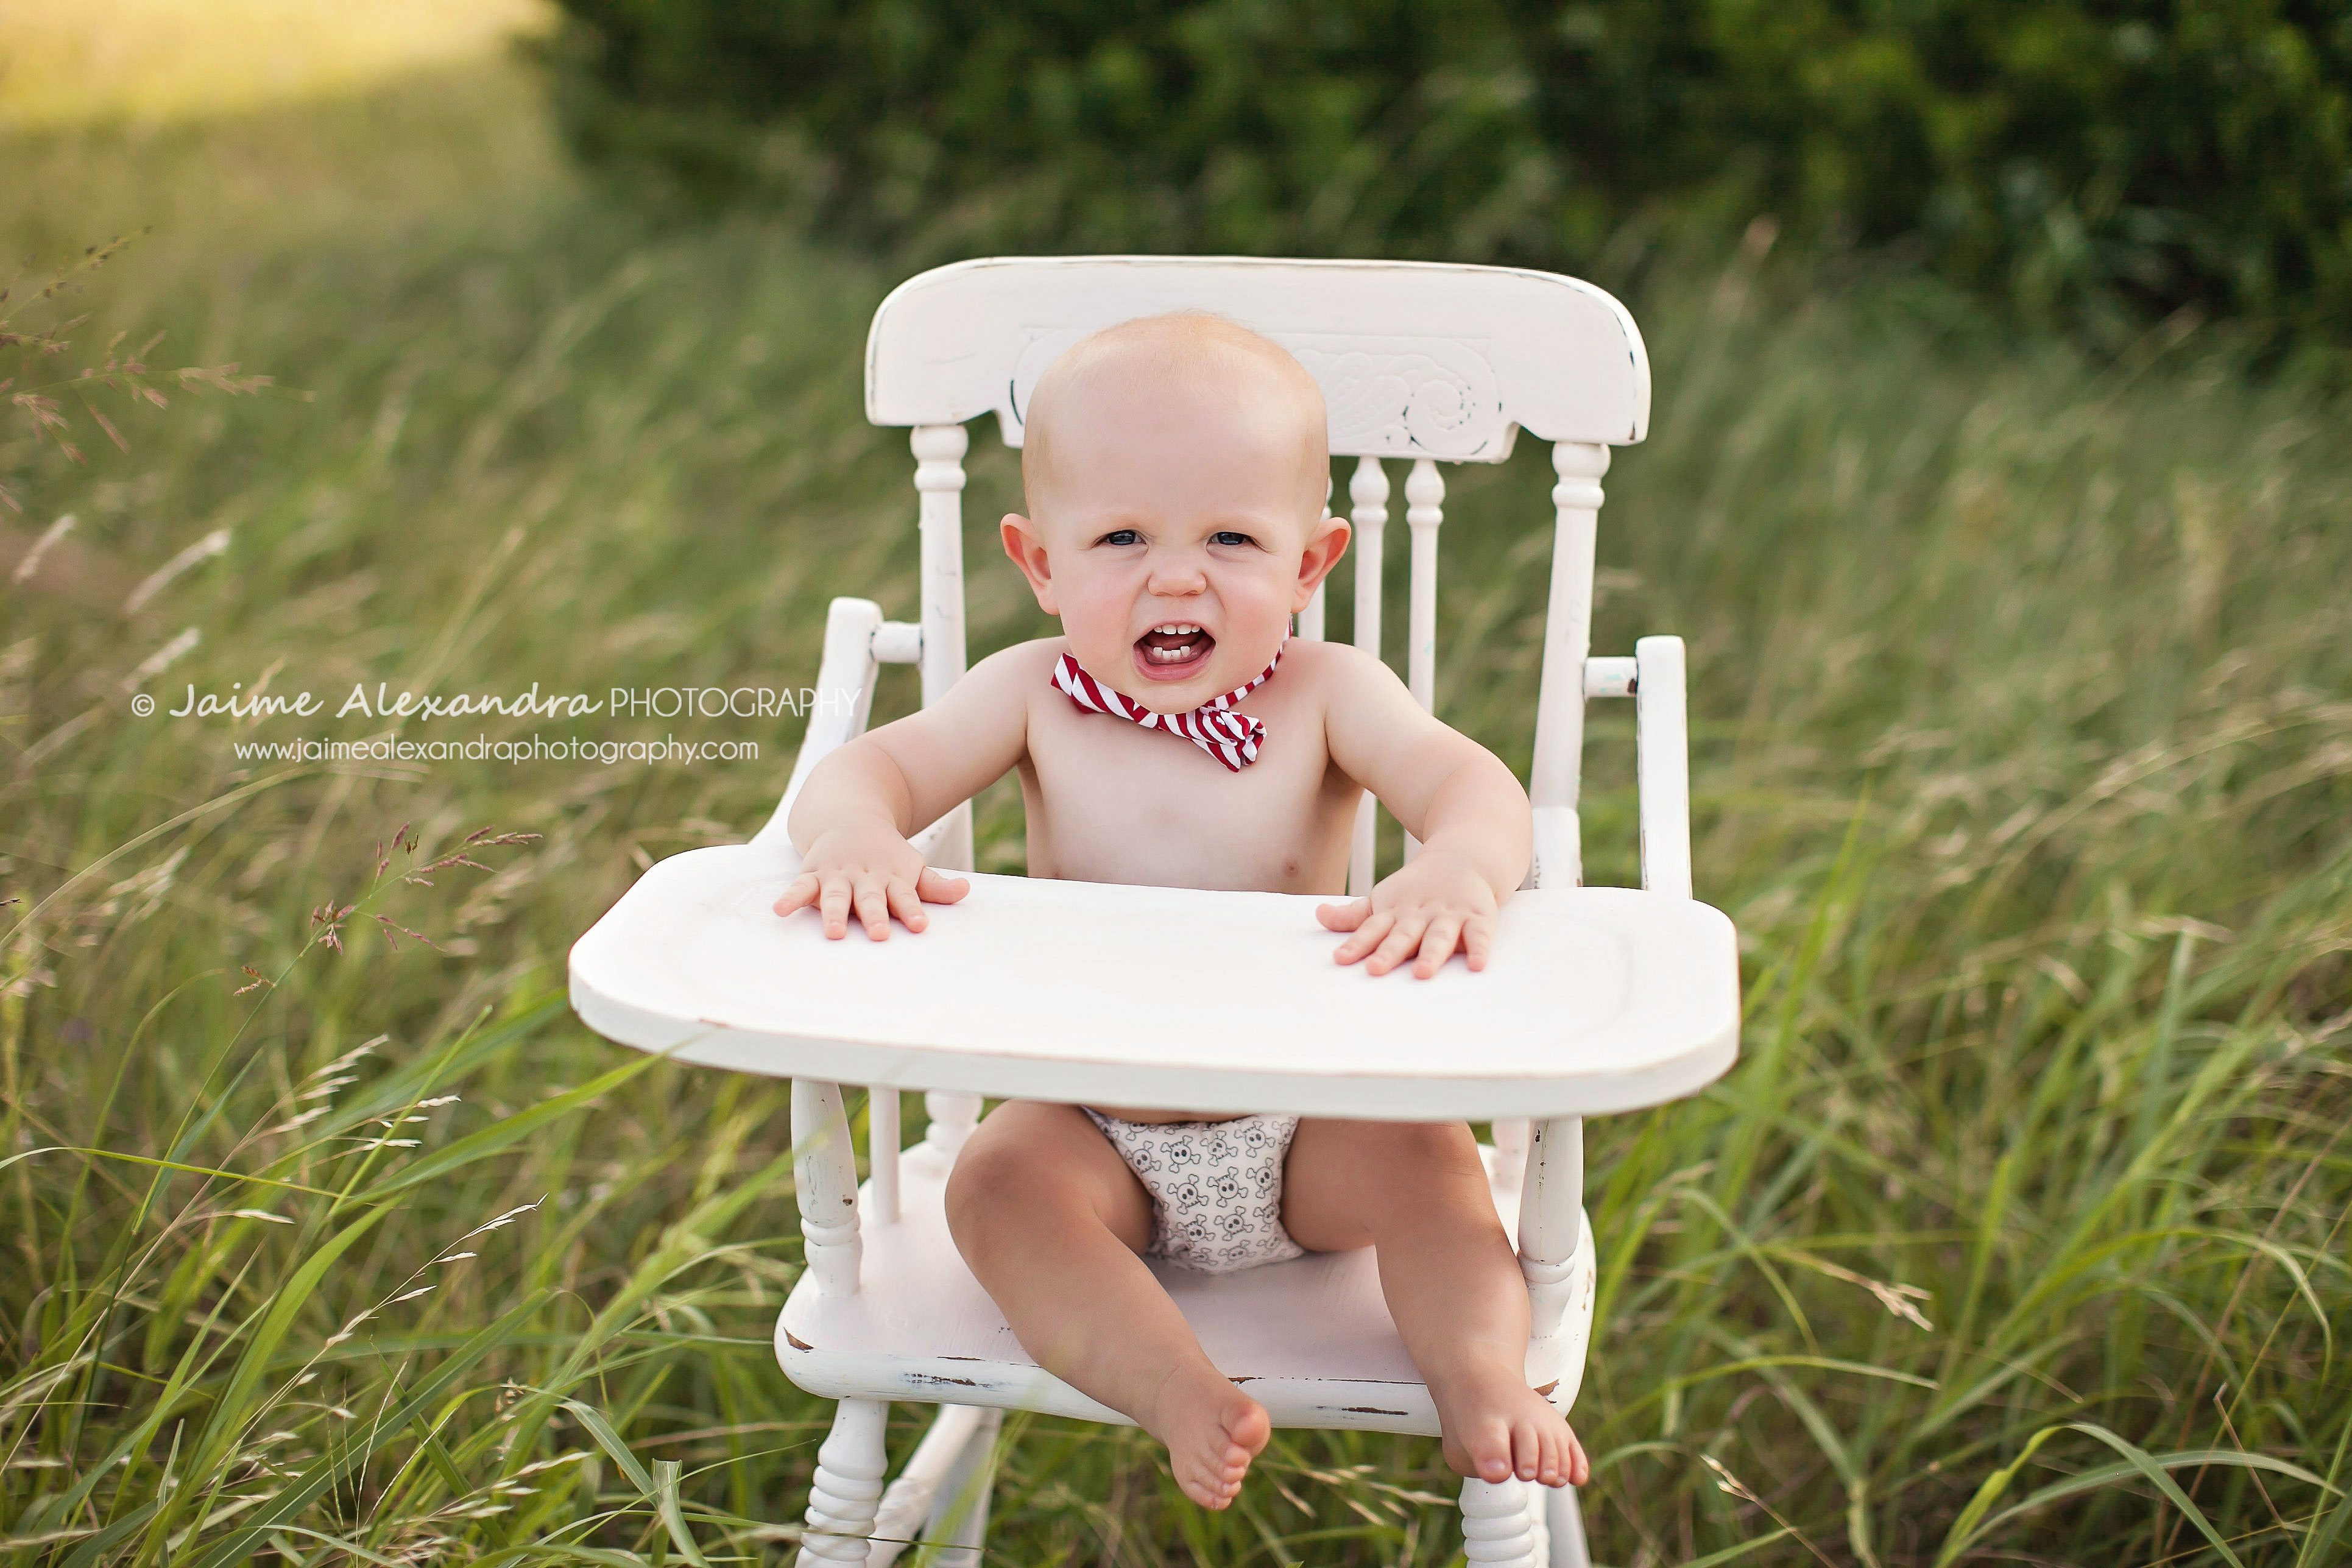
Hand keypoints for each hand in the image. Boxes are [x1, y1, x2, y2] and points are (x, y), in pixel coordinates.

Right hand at [773, 823, 969, 939]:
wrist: (849, 814)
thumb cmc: (886, 854)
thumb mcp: (912, 867)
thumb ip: (935, 886)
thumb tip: (965, 891)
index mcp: (892, 878)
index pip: (905, 896)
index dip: (912, 910)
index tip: (920, 926)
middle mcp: (865, 878)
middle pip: (871, 899)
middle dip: (875, 916)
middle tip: (880, 934)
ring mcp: (837, 875)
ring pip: (836, 896)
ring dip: (833, 913)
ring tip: (833, 933)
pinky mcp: (813, 874)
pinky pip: (800, 887)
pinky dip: (790, 898)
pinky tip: (780, 910)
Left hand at [1315, 849, 1498, 977]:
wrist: (1462, 857)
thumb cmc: (1415, 890)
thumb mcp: (1383, 900)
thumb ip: (1353, 916)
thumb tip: (1318, 915)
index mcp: (1395, 911)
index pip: (1372, 929)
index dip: (1357, 943)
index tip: (1341, 959)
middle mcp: (1420, 914)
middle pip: (1403, 935)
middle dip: (1389, 952)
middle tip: (1375, 969)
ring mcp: (1449, 915)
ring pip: (1439, 936)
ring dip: (1431, 953)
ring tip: (1422, 972)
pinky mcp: (1478, 917)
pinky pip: (1479, 935)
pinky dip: (1479, 949)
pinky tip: (1477, 965)